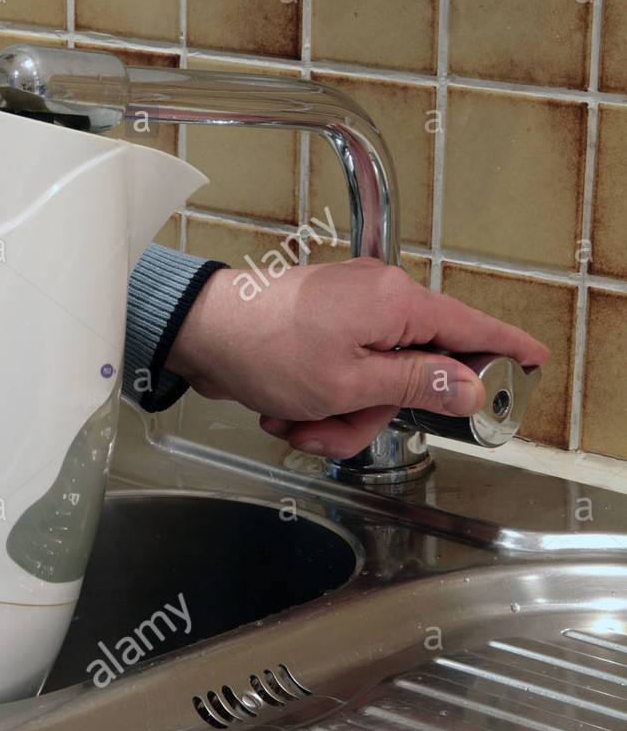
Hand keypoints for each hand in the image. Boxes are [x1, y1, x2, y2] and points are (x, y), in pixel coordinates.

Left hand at [165, 258, 551, 458]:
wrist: (197, 333)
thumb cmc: (262, 347)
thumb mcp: (349, 381)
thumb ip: (415, 384)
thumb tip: (467, 384)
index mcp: (395, 303)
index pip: (470, 326)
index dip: (504, 349)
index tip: (533, 361)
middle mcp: (375, 301)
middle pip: (409, 374)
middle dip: (367, 414)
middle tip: (330, 428)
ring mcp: (344, 316)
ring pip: (367, 387)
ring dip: (331, 417)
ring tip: (293, 421)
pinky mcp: (317, 332)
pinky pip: (336, 379)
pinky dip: (311, 403)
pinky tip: (280, 408)